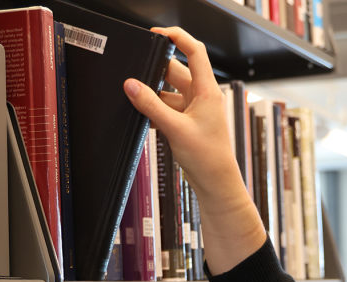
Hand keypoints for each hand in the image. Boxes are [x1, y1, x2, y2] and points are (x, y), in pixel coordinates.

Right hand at [123, 27, 246, 212]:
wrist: (215, 183)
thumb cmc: (207, 157)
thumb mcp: (174, 128)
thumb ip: (151, 105)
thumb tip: (131, 85)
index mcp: (207, 90)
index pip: (195, 52)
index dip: (177, 38)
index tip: (157, 34)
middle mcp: (202, 96)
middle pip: (176, 71)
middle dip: (156, 73)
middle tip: (136, 76)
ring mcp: (195, 109)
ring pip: (169, 92)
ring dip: (154, 96)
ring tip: (139, 102)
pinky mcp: (187, 122)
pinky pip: (167, 108)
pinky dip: (156, 110)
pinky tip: (145, 118)